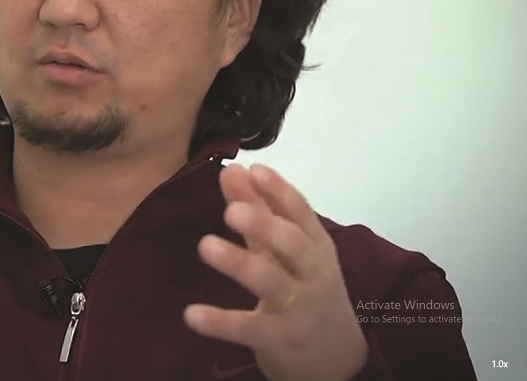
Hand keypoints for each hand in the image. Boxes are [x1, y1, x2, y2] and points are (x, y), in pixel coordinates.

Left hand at [184, 164, 367, 380]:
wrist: (336, 356)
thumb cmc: (305, 289)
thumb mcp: (286, 251)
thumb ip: (259, 210)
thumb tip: (232, 170)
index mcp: (315, 246)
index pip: (301, 213)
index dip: (279, 191)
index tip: (254, 170)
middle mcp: (312, 274)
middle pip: (293, 245)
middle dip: (265, 225)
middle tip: (231, 210)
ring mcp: (297, 308)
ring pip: (271, 282)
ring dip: (239, 263)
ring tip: (205, 245)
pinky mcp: (278, 338)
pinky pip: (248, 328)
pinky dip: (220, 322)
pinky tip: (191, 314)